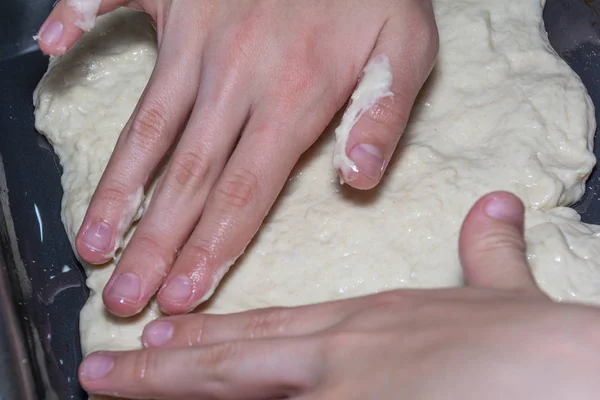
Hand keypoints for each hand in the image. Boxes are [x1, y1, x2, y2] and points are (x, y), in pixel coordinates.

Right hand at [36, 0, 438, 315]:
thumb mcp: (407, 46)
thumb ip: (383, 114)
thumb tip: (357, 179)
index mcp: (294, 93)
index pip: (246, 191)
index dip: (211, 248)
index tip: (181, 297)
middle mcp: (235, 74)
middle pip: (186, 176)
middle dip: (154, 245)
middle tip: (121, 299)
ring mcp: (198, 35)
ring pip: (147, 125)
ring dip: (115, 188)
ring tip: (92, 242)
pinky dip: (77, 17)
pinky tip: (50, 52)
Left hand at [77, 191, 599, 398]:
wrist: (557, 370)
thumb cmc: (531, 342)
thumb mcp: (501, 292)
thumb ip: (487, 253)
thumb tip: (495, 208)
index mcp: (369, 319)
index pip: (273, 323)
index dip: (218, 330)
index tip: (168, 334)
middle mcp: (343, 351)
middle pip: (238, 355)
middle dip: (166, 364)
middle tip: (106, 368)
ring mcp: (343, 391)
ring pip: (243, 389)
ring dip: (181, 391)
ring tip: (120, 391)